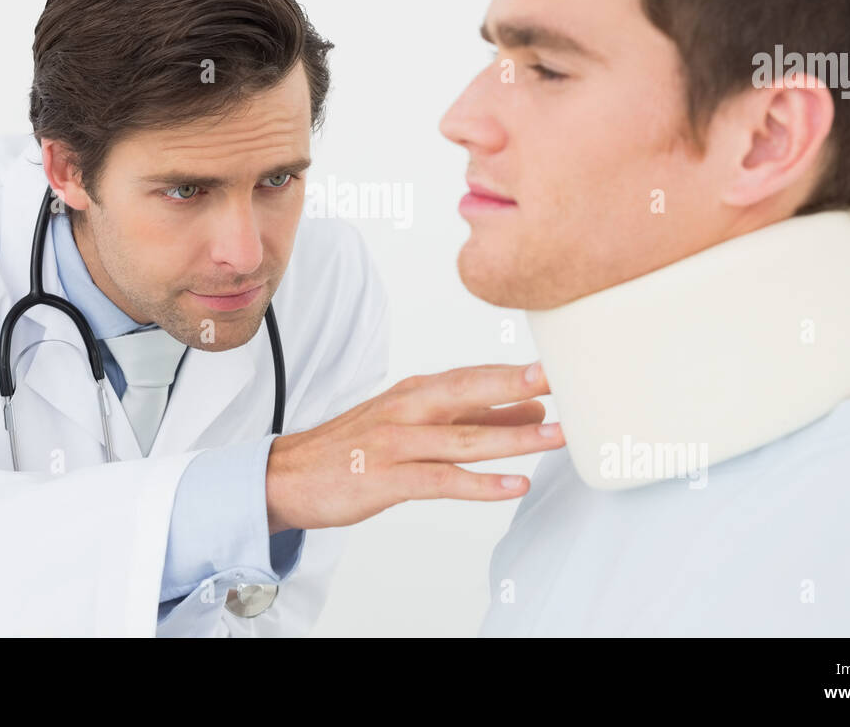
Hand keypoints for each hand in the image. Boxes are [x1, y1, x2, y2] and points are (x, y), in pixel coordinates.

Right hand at [265, 362, 560, 532]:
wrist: (287, 476)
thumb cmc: (356, 449)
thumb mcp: (412, 424)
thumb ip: (469, 417)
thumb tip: (531, 410)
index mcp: (416, 392)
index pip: (474, 375)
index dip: (517, 371)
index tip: (562, 363)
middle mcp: (408, 409)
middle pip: (470, 391)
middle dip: (518, 384)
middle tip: (561, 378)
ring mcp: (396, 443)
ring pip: (463, 437)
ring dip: (514, 437)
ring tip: (556, 436)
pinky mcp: (386, 479)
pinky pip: (442, 480)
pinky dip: (482, 484)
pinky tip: (516, 485)